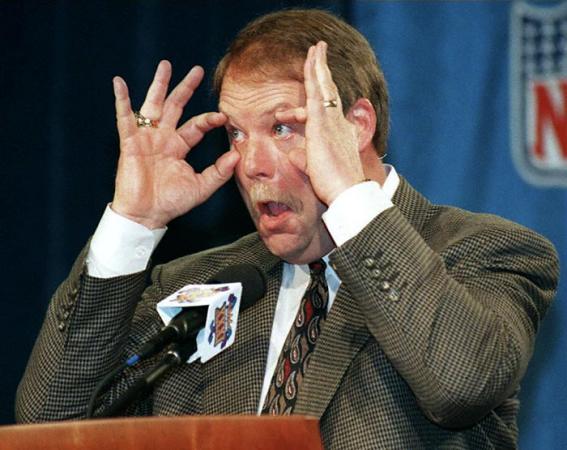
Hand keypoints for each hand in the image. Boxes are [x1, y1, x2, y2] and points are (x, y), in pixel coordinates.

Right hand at [111, 60, 239, 228]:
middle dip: (186, 88)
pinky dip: (122, 100)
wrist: (146, 216)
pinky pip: (125, 118)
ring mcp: (146, 138)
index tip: (223, 117)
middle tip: (197, 70)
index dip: (209, 120)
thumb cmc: (170, 203)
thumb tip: (236, 154)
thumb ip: (219, 172)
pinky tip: (119, 83)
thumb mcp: (200, 187)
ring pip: (153, 105)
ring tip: (166, 65)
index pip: (196, 126)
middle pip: (176, 107)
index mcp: (179, 147)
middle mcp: (163, 138)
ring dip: (159, 85)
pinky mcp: (130, 142)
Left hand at [275, 41, 364, 204]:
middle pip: (329, 91)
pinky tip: (312, 58)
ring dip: (318, 66)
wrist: (347, 191)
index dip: (317, 96)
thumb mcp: (315, 170)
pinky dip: (314, 74)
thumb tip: (293, 154)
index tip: (305, 92)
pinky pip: (317, 92)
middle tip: (319, 51)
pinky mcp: (322, 124)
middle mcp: (338, 124)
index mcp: (338, 134)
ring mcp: (331, 122)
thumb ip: (305, 159)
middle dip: (323, 71)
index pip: (326, 109)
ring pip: (324, 87)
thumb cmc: (333, 185)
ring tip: (315, 48)